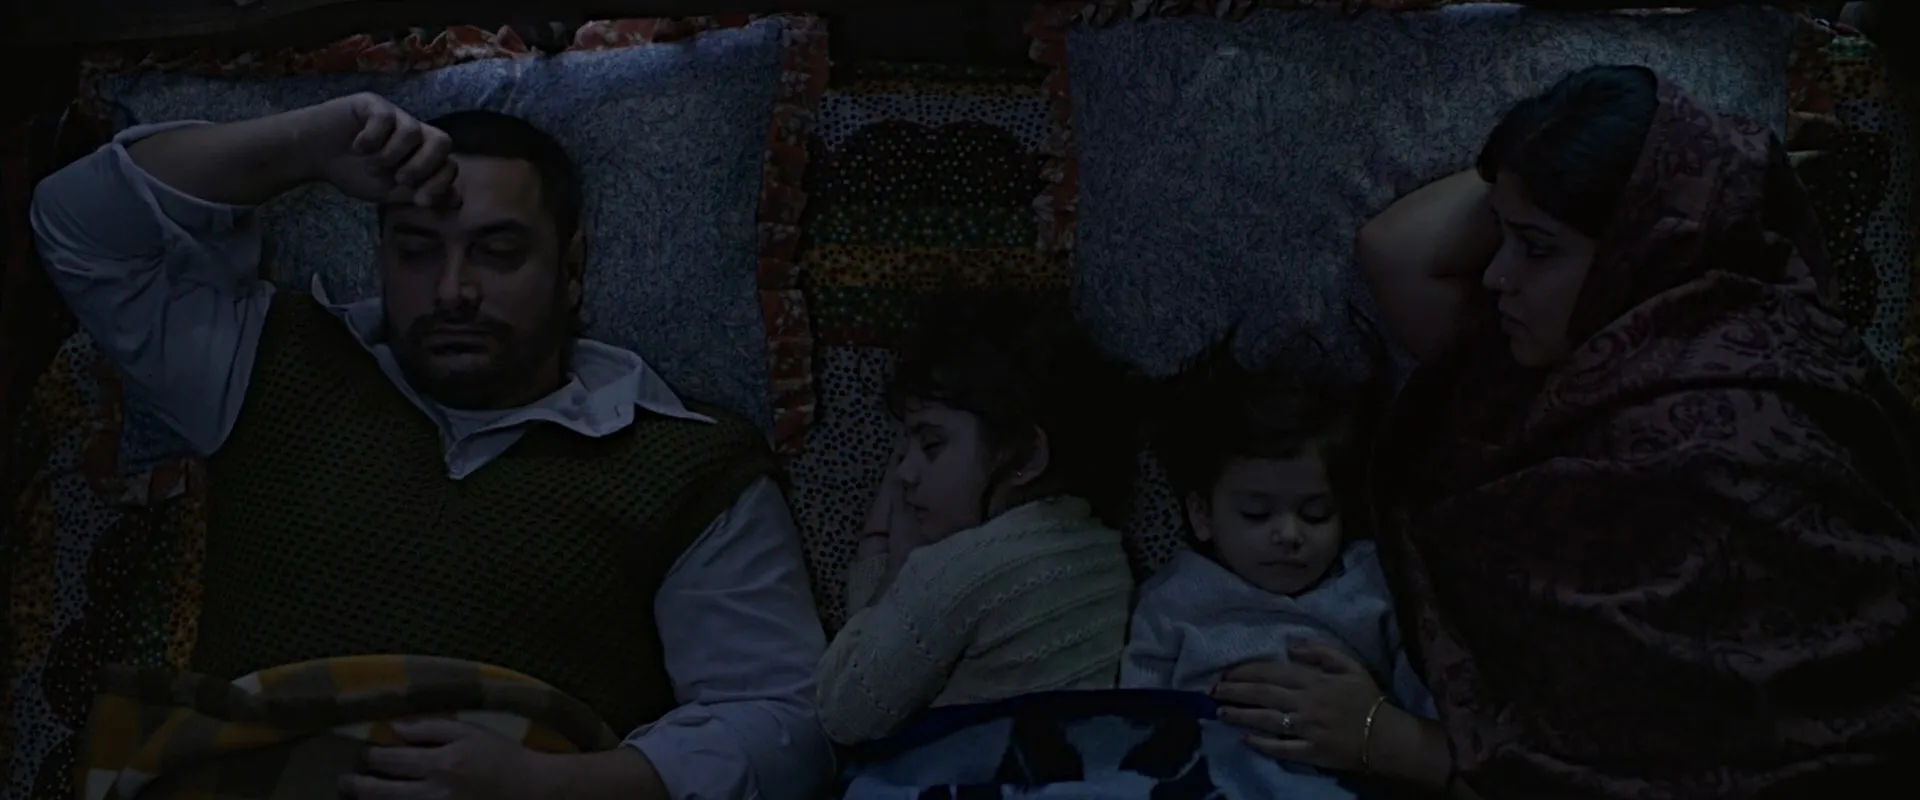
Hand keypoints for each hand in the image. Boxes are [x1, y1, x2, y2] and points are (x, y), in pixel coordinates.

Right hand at [308, 92, 458, 206]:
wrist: (313, 154)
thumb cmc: (352, 172)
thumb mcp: (390, 192)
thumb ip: (420, 195)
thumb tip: (457, 201)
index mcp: (422, 155)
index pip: (450, 164)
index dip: (441, 184)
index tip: (419, 202)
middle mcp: (414, 133)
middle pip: (444, 141)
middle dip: (424, 167)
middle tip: (400, 179)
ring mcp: (395, 115)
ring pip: (412, 132)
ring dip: (391, 156)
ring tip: (370, 165)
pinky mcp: (372, 104)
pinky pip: (384, 118)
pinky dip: (371, 139)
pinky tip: (356, 147)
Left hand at [340, 719, 555, 798]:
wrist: (531, 790)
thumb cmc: (503, 757)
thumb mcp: (472, 733)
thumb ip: (433, 728)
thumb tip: (396, 728)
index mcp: (441, 763)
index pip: (392, 761)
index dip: (373, 757)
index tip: (364, 753)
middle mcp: (435, 792)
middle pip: (384, 793)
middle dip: (360, 786)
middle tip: (346, 781)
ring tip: (357, 795)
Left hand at [1211, 645, 1387, 771]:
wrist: (1386, 736)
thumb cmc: (1367, 699)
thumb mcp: (1350, 666)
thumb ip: (1321, 653)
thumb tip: (1292, 647)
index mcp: (1313, 681)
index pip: (1272, 673)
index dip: (1246, 671)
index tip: (1225, 671)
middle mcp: (1305, 703)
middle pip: (1263, 694)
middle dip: (1235, 691)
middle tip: (1212, 691)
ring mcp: (1306, 728)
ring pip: (1266, 720)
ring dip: (1241, 716)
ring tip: (1220, 712)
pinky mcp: (1310, 751)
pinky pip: (1282, 748)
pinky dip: (1263, 744)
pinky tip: (1245, 740)